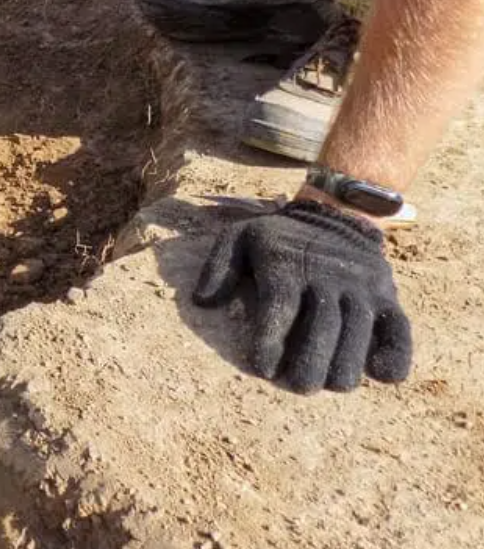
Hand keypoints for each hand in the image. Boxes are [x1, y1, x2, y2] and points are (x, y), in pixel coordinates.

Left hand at [193, 200, 411, 391]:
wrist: (333, 214)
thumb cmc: (278, 238)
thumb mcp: (239, 237)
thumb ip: (218, 267)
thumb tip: (202, 300)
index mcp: (287, 266)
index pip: (280, 306)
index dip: (271, 340)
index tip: (263, 369)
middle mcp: (328, 277)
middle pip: (323, 323)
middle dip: (312, 359)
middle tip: (301, 386)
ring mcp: (361, 286)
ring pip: (360, 328)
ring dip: (348, 361)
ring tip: (335, 385)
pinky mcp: (387, 295)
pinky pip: (399, 325)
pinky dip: (396, 351)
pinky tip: (383, 375)